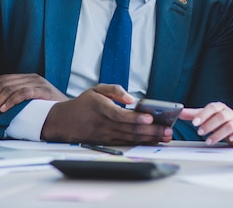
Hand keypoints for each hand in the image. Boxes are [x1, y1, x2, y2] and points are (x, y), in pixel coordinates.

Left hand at [0, 73, 67, 121]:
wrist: (70, 111)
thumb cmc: (49, 108)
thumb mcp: (32, 100)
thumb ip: (19, 99)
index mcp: (28, 78)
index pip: (3, 79)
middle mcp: (32, 77)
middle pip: (3, 84)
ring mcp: (38, 83)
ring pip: (10, 89)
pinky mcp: (43, 91)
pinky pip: (23, 93)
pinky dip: (11, 101)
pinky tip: (3, 109)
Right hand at [40, 84, 173, 144]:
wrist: (64, 122)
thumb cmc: (84, 104)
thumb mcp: (96, 89)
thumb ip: (115, 90)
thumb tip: (131, 98)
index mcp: (101, 108)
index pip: (120, 115)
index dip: (136, 118)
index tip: (149, 118)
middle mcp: (104, 124)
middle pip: (130, 129)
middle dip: (151, 131)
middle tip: (167, 130)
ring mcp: (106, 136)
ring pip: (131, 138)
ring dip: (150, 138)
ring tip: (166, 136)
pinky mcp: (108, 142)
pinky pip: (127, 143)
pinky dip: (141, 143)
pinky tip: (154, 141)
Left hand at [180, 102, 232, 145]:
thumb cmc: (219, 120)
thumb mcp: (206, 116)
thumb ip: (193, 115)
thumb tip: (180, 112)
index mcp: (219, 107)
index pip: (212, 107)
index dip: (203, 115)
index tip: (194, 123)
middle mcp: (228, 113)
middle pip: (221, 116)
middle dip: (209, 124)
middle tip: (200, 132)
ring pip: (229, 125)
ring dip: (218, 134)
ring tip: (208, 141)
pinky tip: (228, 141)